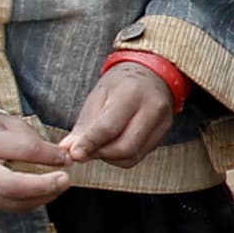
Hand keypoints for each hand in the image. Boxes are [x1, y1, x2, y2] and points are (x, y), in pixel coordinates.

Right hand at [0, 112, 71, 210]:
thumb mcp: (11, 124)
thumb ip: (35, 140)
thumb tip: (63, 158)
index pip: (22, 151)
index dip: (49, 155)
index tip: (67, 157)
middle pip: (11, 186)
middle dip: (43, 186)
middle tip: (65, 179)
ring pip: (12, 202)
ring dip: (42, 196)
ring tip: (59, 185)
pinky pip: (11, 207)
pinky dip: (33, 202)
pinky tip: (46, 192)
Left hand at [60, 59, 178, 164]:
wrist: (152, 75)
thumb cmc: (121, 84)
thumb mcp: (98, 96)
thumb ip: (85, 125)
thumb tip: (69, 150)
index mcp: (131, 93)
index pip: (109, 127)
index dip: (89, 144)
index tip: (74, 154)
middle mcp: (152, 109)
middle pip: (124, 147)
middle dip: (99, 154)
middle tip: (83, 152)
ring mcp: (162, 123)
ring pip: (132, 156)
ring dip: (109, 157)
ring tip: (97, 147)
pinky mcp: (164, 134)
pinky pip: (139, 155)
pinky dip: (121, 157)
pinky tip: (112, 146)